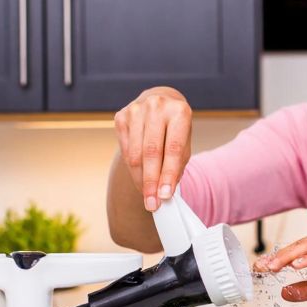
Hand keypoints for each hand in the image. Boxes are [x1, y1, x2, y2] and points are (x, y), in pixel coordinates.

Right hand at [115, 87, 192, 210]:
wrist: (160, 103)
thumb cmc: (175, 129)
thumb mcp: (184, 143)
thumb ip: (176, 166)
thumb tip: (163, 192)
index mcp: (179, 111)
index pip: (173, 149)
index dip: (168, 174)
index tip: (165, 196)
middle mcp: (157, 106)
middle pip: (151, 152)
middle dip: (151, 182)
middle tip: (152, 204)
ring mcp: (136, 109)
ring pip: (135, 154)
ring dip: (140, 179)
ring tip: (147, 195)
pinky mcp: (121, 117)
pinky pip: (125, 150)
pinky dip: (132, 169)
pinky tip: (139, 178)